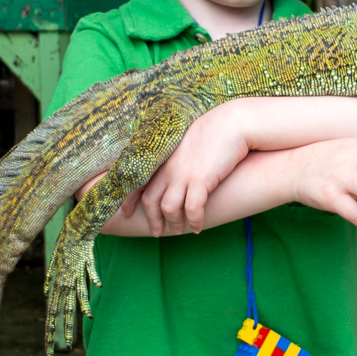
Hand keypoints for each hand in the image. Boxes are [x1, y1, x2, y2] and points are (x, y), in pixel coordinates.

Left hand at [138, 104, 251, 235]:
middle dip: (152, 219)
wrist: (232, 123)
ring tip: (178, 230)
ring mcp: (183, 174)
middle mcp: (168, 168)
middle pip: (150, 200)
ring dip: (173, 223)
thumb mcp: (185, 143)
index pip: (136, 181)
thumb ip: (174, 156)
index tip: (124, 213)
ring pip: (169, 208)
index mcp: (162, 158)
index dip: (128, 199)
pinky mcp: (201, 180)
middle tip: (157, 232)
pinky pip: (192, 208)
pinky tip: (197, 227)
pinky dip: (194, 221)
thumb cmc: (213, 132)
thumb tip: (173, 169)